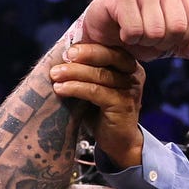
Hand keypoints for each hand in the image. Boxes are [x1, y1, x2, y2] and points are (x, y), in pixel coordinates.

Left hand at [50, 43, 144, 167]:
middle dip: (84, 54)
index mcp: (128, 64)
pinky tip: (61, 89)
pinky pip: (96, 92)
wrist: (118, 142)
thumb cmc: (102, 111)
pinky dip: (76, 88)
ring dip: (74, 73)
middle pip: (108, 56)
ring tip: (55, 75)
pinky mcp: (123, 104)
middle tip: (63, 57)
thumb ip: (87, 69)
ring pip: (100, 74)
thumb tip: (61, 54)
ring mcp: (130, 89)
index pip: (108, 48)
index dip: (88, 46)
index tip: (67, 49)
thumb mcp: (96, 85)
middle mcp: (133, 73)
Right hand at [81, 0, 188, 61]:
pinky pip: (134, 31)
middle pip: (178, 28)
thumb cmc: (140, 36)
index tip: (166, 38)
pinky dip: (127, 39)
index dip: (182, 40)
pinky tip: (121, 29)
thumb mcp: (171, 45)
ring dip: (143, 42)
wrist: (104, 35)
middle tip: (147, 37)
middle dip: (162, 43)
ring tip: (134, 32)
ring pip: (156, 32)